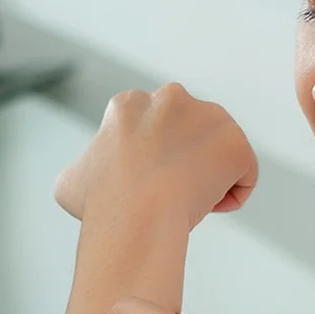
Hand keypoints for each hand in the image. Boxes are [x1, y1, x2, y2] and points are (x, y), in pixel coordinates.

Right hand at [53, 84, 258, 230]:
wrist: (135, 215)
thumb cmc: (100, 204)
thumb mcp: (70, 181)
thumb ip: (83, 169)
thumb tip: (84, 176)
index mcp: (131, 104)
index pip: (154, 129)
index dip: (151, 162)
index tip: (145, 185)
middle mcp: (171, 97)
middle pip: (189, 133)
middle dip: (184, 161)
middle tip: (169, 194)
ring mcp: (208, 117)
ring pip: (217, 150)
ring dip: (208, 177)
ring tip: (187, 202)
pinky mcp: (235, 144)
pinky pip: (243, 173)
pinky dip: (233, 194)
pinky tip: (210, 207)